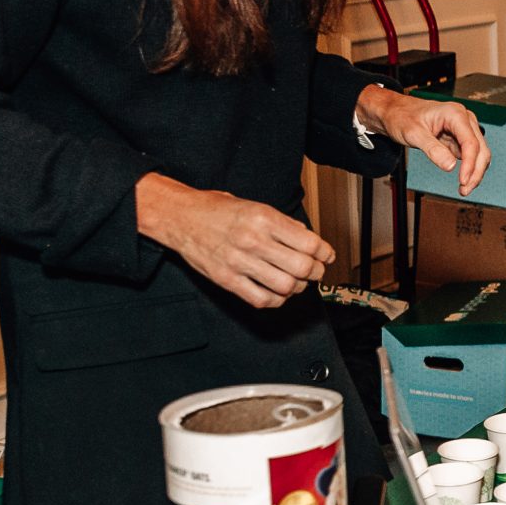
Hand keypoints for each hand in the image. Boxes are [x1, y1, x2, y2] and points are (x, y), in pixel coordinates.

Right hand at [135, 174, 332, 308]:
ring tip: (296, 282)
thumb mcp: (253, 205)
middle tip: (315, 271)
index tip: (326, 256)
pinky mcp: (227, 280)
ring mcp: (239, 262)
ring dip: (298, 287)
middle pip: (302, 267)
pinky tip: (277, 292)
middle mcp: (253, 240)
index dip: (324, 253)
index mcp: (263, 218)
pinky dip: (277, 300)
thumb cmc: (214, 209)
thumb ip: (281, 223)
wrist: (179, 217)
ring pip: (286, 286)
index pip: (309, 243)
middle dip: (315, 272)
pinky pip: (262, 299)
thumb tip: (306, 238)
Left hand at [359, 85, 490, 191]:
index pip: (470, 142)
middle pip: (480, 149)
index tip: (463, 181)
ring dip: (474, 172)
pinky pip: (470, 156)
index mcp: (455, 114)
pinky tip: (463, 180)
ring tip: (463, 189)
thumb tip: (451, 166)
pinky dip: (469, 169)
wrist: (395, 112)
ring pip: (479, 154)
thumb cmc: (402, 117)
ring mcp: (463, 129)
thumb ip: (433, 150)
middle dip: (476, 172)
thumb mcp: (414, 134)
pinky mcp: (459, 138)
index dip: (469, 164)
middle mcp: (464, 120)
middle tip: (465, 190)